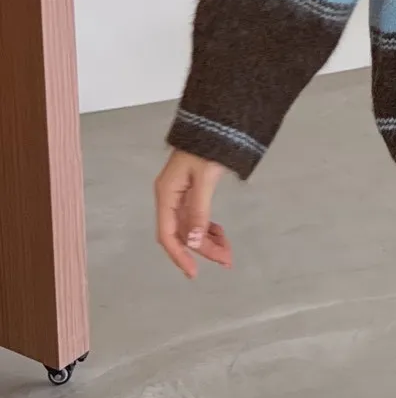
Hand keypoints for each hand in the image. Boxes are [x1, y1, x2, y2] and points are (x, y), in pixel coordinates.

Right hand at [155, 149, 233, 277]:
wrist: (215, 124)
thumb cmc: (207, 147)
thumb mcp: (204, 179)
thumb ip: (199, 210)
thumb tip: (192, 241)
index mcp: (166, 194)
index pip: (167, 234)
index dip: (179, 255)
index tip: (193, 272)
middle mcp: (170, 197)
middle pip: (181, 232)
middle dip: (202, 249)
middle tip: (226, 260)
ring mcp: (180, 195)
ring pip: (190, 227)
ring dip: (207, 240)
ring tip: (227, 251)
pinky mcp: (191, 192)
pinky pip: (197, 217)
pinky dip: (208, 227)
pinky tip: (221, 234)